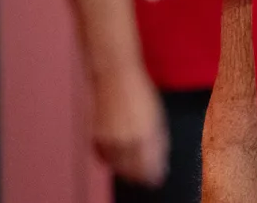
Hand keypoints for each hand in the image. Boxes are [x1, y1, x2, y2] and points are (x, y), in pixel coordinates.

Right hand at [91, 65, 168, 184]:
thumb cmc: (140, 93)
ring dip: (127, 171)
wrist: (114, 78)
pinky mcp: (95, 138)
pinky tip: (119, 159)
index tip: (158, 178)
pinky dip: (113, 162)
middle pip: (133, 171)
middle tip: (148, 177)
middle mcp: (125, 141)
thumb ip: (158, 140)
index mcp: (145, 136)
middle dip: (141, 176)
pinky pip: (105, 158)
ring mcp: (109, 140)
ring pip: (118, 167)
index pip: (150, 167)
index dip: (155, 175)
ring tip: (134, 171)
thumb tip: (160, 161)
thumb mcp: (157, 117)